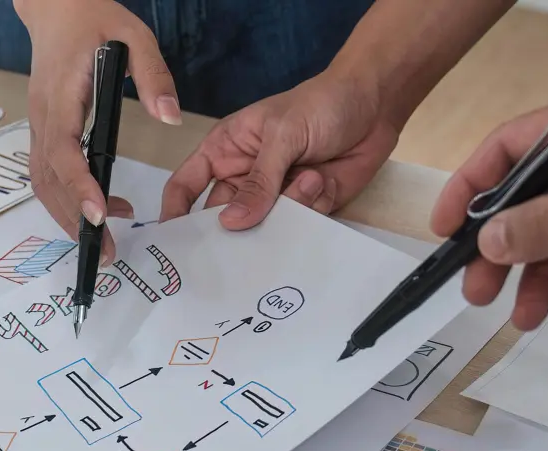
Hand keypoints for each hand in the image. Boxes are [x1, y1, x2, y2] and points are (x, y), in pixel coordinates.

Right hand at [16, 0, 181, 262]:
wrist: (56, 5)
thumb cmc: (94, 18)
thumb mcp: (133, 36)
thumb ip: (152, 75)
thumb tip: (170, 116)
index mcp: (62, 95)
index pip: (63, 150)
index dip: (79, 185)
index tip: (99, 214)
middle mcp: (43, 116)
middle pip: (48, 180)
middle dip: (74, 220)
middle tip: (108, 251)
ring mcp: (39, 124)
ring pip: (43, 182)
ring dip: (68, 216)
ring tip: (105, 241)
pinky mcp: (45, 128)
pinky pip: (48, 172)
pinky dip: (67, 199)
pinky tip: (100, 208)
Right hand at [160, 73, 397, 227]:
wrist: (375, 104)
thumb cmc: (320, 104)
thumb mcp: (283, 135)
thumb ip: (259, 180)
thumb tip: (230, 222)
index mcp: (225, 151)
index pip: (185, 186)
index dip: (175, 215)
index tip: (173, 246)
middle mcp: (244, 178)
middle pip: (222, 219)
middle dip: (231, 234)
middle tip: (239, 249)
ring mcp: (276, 196)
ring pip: (263, 228)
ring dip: (285, 212)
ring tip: (310, 179)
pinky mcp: (306, 208)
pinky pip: (298, 228)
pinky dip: (312, 210)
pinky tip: (325, 181)